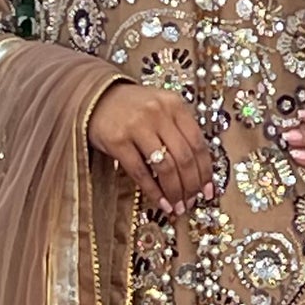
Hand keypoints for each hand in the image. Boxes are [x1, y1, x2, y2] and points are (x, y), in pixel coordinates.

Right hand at [87, 80, 211, 215]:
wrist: (96, 98)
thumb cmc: (133, 109)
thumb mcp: (161, 110)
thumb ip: (179, 132)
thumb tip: (197, 172)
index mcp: (174, 105)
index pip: (198, 143)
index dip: (206, 171)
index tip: (208, 190)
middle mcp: (158, 113)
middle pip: (184, 158)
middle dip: (191, 186)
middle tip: (191, 202)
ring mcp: (137, 126)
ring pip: (165, 167)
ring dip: (174, 191)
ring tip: (177, 206)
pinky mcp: (117, 141)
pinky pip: (140, 172)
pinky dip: (153, 192)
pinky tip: (161, 203)